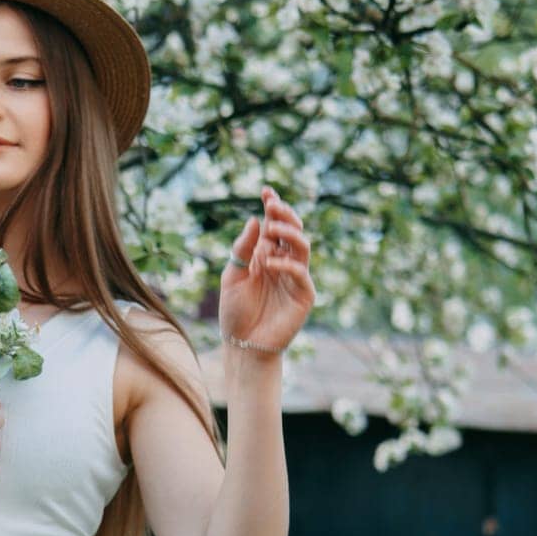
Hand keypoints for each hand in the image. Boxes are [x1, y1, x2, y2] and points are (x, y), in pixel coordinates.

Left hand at [218, 185, 314, 355]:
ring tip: (272, 229)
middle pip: (291, 230)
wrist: (242, 345)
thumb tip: (255, 220)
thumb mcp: (232, 276)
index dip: (273, 206)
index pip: (273, 225)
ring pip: (302, 246)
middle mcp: (283, 262)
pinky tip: (268, 263)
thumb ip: (242, 249)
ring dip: (288, 233)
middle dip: (284, 214)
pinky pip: (300, 272)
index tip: (265, 191)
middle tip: (273, 206)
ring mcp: (295, 278)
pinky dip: (285, 264)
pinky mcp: (303, 295)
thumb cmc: (235, 312)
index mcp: (266, 254)